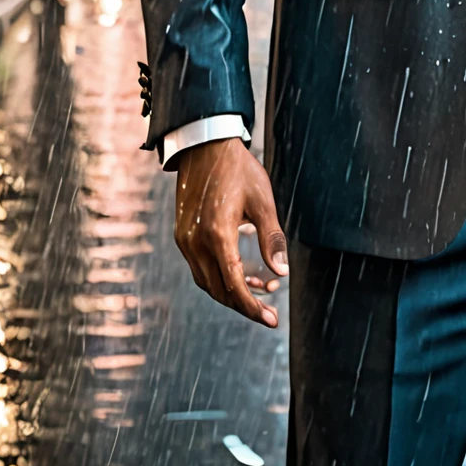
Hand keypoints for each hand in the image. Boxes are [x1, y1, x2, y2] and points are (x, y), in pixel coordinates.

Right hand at [174, 138, 287, 326]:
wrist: (205, 145)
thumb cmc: (238, 170)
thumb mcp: (263, 201)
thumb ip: (272, 238)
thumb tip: (282, 272)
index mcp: (217, 235)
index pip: (234, 285)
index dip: (253, 307)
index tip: (272, 321)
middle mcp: (195, 242)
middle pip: (219, 290)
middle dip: (245, 304)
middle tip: (270, 312)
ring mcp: (185, 240)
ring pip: (208, 281)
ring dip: (232, 291)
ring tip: (262, 289)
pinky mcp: (183, 235)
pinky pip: (200, 267)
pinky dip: (220, 276)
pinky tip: (242, 272)